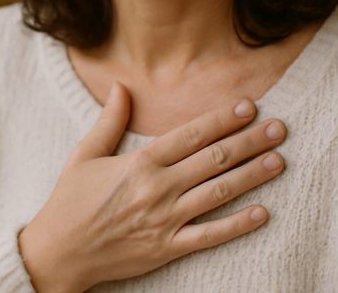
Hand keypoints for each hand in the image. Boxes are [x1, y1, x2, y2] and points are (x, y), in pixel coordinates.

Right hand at [18, 83, 286, 292]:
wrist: (58, 253)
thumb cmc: (70, 202)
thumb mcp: (85, 155)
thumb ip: (109, 121)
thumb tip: (122, 85)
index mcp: (139, 163)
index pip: (190, 134)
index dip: (222, 119)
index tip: (248, 106)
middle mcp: (157, 189)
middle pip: (213, 160)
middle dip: (249, 142)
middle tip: (279, 128)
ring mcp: (165, 220)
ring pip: (218, 193)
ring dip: (252, 176)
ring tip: (279, 160)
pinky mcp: (168, 248)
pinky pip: (210, 235)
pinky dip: (238, 224)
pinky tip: (263, 212)